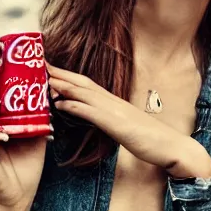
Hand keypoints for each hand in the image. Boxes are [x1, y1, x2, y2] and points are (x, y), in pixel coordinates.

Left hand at [46, 63, 210, 178]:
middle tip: (37, 63)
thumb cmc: (150, 140)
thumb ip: (105, 119)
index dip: (66, 76)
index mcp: (113, 103)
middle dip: (59, 73)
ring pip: (84, 93)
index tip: (48, 69)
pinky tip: (60, 104)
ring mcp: (115, 112)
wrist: (173, 147)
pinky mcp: (117, 125)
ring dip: (62, 85)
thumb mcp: (123, 127)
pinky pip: (92, 113)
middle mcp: (112, 102)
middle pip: (81, 83)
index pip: (85, 84)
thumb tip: (85, 114)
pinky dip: (74, 106)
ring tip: (42, 79)